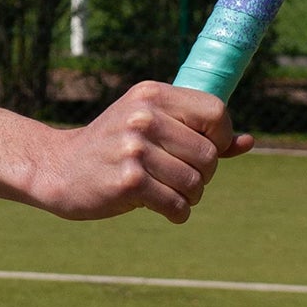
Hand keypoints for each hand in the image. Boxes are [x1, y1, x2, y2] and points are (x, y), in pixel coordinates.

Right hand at [30, 81, 253, 223]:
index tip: (205, 151)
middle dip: (203, 173)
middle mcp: (144, 116)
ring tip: (169, 193)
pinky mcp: (128, 181)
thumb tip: (247, 141)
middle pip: (208, 153)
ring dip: (189, 196)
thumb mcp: (151, 125)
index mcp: (152, 94)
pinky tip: (164, 209)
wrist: (58, 168)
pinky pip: (177, 204)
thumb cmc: (114, 147)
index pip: (216, 112)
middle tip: (179, 177)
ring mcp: (134, 148)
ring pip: (195, 182)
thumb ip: (197, 131)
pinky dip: (177, 213)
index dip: (221, 137)